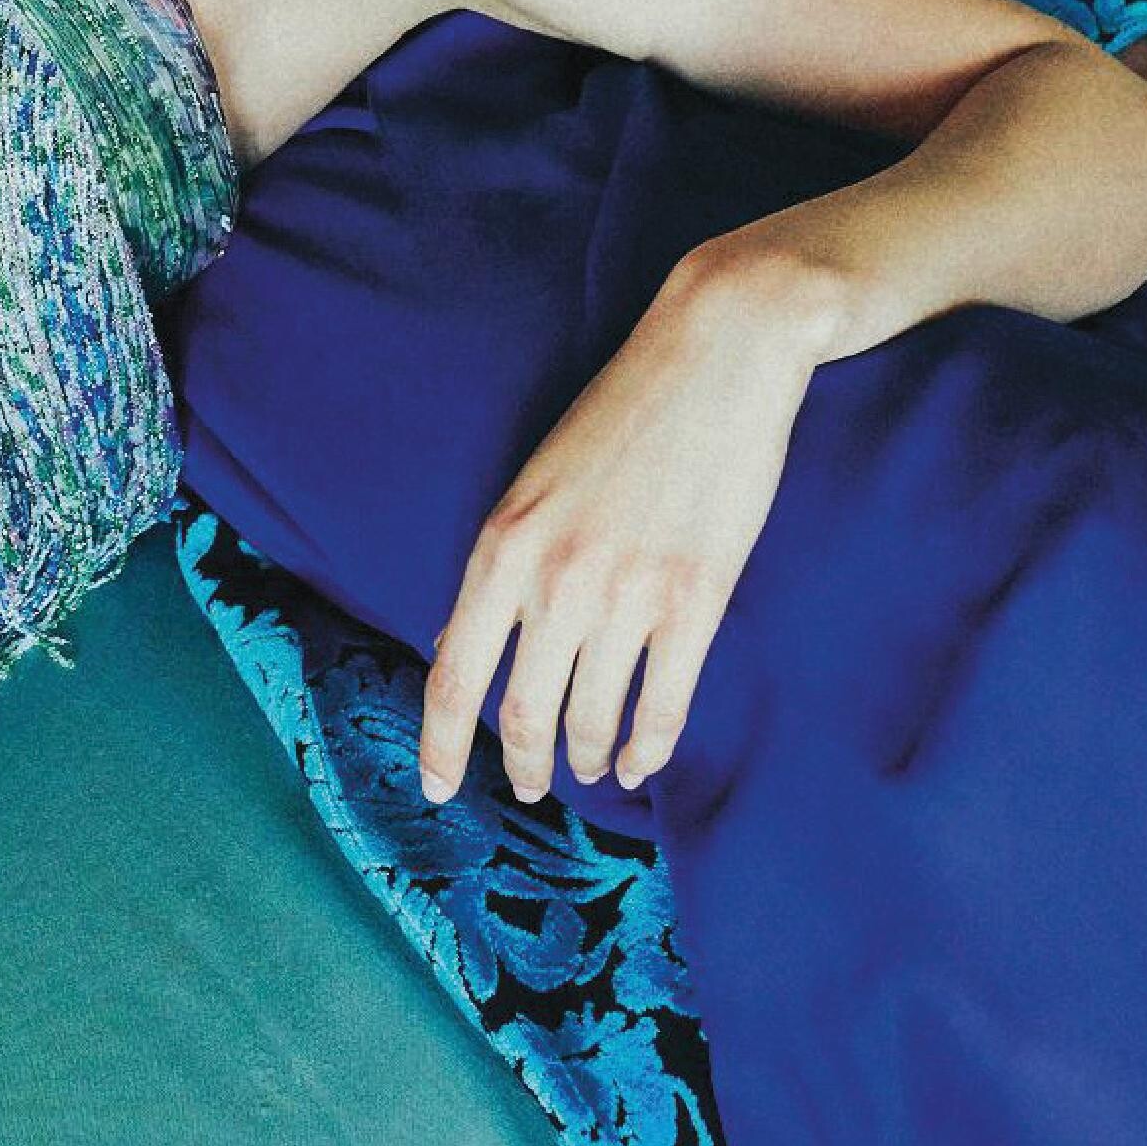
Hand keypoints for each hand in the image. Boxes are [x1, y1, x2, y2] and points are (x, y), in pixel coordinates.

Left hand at [418, 252, 817, 807]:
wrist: (714, 355)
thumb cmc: (620, 415)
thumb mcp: (534, 484)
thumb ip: (499, 568)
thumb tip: (453, 641)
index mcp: (504, 543)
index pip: (454, 670)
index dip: (439, 743)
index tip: (432, 789)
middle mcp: (556, 577)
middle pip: (523, 710)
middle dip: (522, 763)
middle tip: (528, 787)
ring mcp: (628, 593)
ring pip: (594, 716)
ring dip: (587, 756)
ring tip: (588, 769)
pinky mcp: (697, 599)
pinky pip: (663, 703)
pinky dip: (647, 747)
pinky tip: (640, 763)